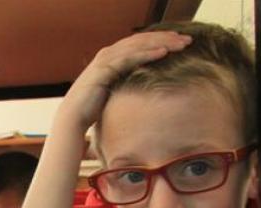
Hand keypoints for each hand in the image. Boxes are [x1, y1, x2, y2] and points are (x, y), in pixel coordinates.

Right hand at [58, 31, 191, 130]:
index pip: (140, 44)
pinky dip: (146, 54)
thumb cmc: (93, 108)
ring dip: (161, 42)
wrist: (73, 118)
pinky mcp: (104, 69)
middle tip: (187, 39)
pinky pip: (129, 58)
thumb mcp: (114, 91)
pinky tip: (163, 52)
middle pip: (142, 40)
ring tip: (181, 43)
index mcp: (112, 58)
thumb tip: (144, 88)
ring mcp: (105, 60)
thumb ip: (126, 83)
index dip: (161, 40)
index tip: (181, 43)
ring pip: (138, 46)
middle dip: (166, 37)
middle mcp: (108, 54)